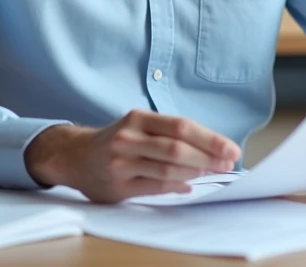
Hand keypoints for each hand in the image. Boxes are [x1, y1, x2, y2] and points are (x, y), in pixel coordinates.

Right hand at [24, 109, 240, 203]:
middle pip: (176, 148)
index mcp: (137, 118)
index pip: (180, 126)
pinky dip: (176, 187)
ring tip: (212, 172)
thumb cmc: (115, 141)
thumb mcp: (138, 127)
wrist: (74, 156)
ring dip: (195, 173)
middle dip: (208, 157)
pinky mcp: (118, 186)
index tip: (231, 148)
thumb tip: (209, 153)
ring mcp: (121, 163)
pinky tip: (189, 185)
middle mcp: (128, 138)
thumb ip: (169, 136)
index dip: (210, 138)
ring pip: (167, 170)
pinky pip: (155, 187)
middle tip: (228, 163)